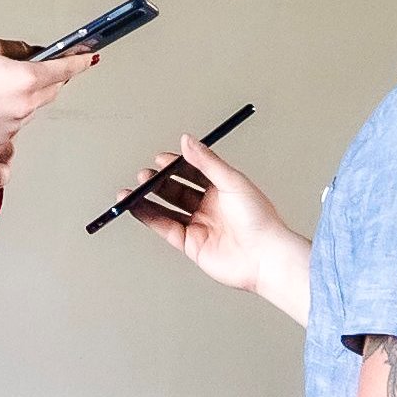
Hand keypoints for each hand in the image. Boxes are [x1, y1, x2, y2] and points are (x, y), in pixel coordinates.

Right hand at [0, 41, 95, 156]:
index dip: (79, 62)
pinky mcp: (5, 135)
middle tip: (40, 65)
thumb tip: (31, 53)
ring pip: (36, 104)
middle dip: (52, 76)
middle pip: (54, 88)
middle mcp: (27, 103)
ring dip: (29, 93)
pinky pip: (19, 118)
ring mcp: (17, 122)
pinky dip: (13, 108)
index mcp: (27, 78)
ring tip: (3, 84)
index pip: (64, 69)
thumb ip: (16, 49)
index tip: (89, 57)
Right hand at [129, 139, 308, 304]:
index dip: (176, 165)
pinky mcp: (191, 245)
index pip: (193, 173)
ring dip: (148, 200)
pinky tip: (137, 208)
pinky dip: (149, 217)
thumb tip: (188, 141)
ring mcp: (200, 226)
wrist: (264, 256)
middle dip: (159, 182)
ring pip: (167, 210)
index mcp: (222, 190)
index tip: (161, 158)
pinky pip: (165, 228)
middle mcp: (210, 207)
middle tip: (145, 175)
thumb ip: (206, 162)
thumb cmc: (259, 220)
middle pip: (177, 191)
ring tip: (132, 190)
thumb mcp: (232, 181)